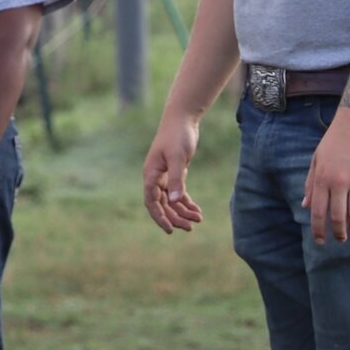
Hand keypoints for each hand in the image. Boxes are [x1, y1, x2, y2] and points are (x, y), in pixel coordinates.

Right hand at [143, 115, 205, 233]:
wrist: (182, 119)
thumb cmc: (177, 136)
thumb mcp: (178, 157)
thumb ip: (176, 180)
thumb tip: (174, 202)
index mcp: (151, 174)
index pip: (151, 201)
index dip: (159, 217)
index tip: (170, 230)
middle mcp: (155, 177)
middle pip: (162, 204)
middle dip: (175, 217)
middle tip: (191, 227)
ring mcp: (165, 176)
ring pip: (171, 200)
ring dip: (183, 211)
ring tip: (198, 219)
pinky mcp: (175, 173)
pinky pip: (178, 193)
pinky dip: (187, 202)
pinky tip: (197, 210)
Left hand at [303, 123, 349, 244]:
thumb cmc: (334, 141)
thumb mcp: (316, 160)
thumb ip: (311, 184)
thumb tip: (306, 206)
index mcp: (322, 178)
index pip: (318, 212)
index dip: (318, 230)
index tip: (320, 241)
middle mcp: (338, 183)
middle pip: (337, 217)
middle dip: (338, 233)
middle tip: (340, 239)